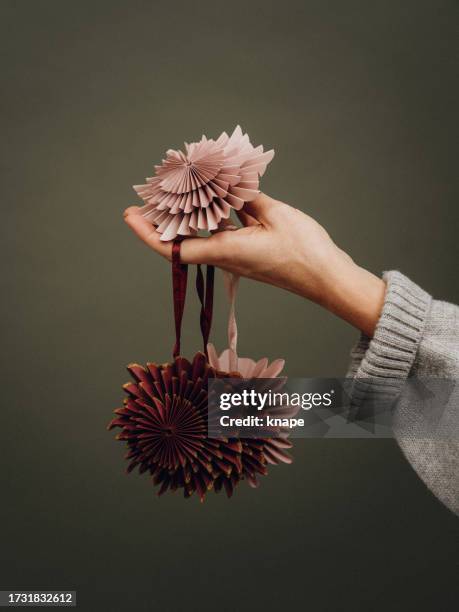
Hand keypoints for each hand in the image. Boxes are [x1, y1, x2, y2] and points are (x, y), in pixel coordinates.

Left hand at [124, 193, 384, 336]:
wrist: (326, 278)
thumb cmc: (304, 252)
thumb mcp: (274, 215)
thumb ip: (248, 198)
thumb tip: (231, 185)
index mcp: (226, 251)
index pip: (175, 248)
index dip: (149, 233)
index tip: (130, 215)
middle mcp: (225, 256)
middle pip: (184, 238)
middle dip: (164, 217)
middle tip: (151, 192)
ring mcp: (237, 255)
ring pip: (203, 233)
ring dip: (189, 214)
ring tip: (180, 188)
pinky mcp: (249, 251)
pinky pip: (223, 231)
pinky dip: (215, 213)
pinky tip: (217, 194)